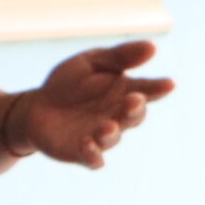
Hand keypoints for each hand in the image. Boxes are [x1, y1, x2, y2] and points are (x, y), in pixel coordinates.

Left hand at [10, 41, 175, 167]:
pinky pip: (92, 158)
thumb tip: (153, 46)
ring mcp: (101, 136)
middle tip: (133, 100)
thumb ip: (120, 57)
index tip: (169, 84)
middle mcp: (118, 116)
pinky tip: (86, 144)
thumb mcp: (91, 62)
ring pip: (113, 138)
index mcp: (125, 93)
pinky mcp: (83, 152)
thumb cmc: (69, 84)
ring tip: (107, 126)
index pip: (146, 90)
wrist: (36, 109)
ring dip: (111, 133)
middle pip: (133, 115)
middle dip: (134, 109)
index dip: (158, 88)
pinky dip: (92, 154)